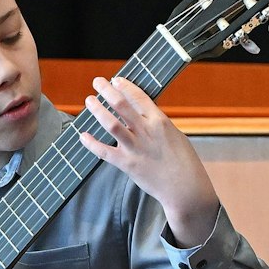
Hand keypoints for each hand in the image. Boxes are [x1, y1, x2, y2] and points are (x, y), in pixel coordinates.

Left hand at [77, 76, 220, 245]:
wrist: (185, 188)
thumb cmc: (184, 162)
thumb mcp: (174, 135)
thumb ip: (156, 124)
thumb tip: (142, 115)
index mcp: (160, 121)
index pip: (139, 96)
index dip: (125, 86)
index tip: (115, 80)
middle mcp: (146, 131)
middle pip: (121, 104)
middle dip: (106, 90)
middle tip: (97, 82)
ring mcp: (135, 148)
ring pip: (111, 124)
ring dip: (98, 110)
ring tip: (89, 101)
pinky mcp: (128, 164)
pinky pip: (104, 152)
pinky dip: (91, 144)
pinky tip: (83, 136)